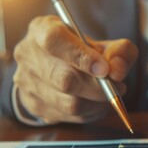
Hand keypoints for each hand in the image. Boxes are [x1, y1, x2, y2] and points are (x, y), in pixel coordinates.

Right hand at [13, 15, 137, 123]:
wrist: (53, 66)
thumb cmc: (81, 51)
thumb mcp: (101, 42)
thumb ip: (119, 51)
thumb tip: (118, 70)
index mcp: (41, 30)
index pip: (54, 41)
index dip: (81, 56)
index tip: (104, 69)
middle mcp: (28, 56)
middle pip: (64, 79)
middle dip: (97, 87)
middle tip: (119, 86)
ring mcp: (28, 84)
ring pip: (69, 103)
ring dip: (97, 102)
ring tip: (110, 94)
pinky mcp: (35, 106)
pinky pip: (70, 117)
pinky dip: (91, 112)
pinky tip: (98, 103)